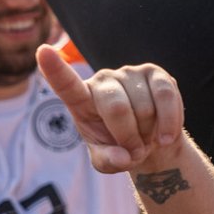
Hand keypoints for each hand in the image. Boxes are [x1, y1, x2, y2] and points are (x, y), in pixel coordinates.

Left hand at [35, 45, 183, 173]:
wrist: (150, 141)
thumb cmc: (120, 148)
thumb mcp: (106, 161)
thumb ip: (107, 162)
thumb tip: (123, 157)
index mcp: (81, 101)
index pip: (66, 84)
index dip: (55, 69)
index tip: (42, 51)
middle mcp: (102, 80)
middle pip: (117, 108)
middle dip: (129, 137)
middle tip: (134, 149)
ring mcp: (128, 72)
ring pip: (145, 107)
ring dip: (149, 133)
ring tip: (147, 137)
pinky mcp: (154, 72)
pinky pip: (166, 96)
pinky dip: (171, 122)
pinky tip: (167, 134)